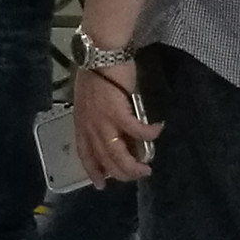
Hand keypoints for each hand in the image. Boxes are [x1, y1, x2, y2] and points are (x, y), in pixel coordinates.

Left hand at [74, 65, 157, 183]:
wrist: (100, 54)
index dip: (93, 171)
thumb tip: (118, 135)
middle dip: (122, 172)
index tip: (101, 185)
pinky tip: (158, 131)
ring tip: (147, 168)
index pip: (85, 154)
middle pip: (105, 159)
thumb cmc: (97, 74)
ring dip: (134, 164)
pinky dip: (148, 133)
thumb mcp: (91, 103)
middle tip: (137, 175)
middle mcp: (89, 126)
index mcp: (81, 124)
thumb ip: (99, 119)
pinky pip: (136, 130)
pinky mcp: (118, 111)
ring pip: (118, 153)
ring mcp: (102, 121)